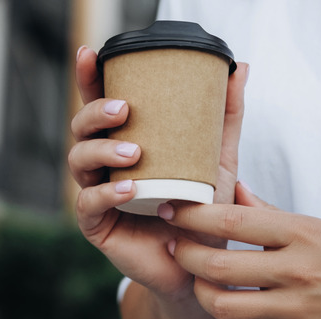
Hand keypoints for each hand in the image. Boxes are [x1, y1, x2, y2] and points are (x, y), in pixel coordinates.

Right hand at [68, 46, 247, 299]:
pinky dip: (106, 192)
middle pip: (81, 127)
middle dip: (96, 113)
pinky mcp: (96, 225)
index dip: (90, 78)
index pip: (100, 104)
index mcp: (125, 141)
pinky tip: (128, 189)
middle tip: (125, 109)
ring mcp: (97, 192)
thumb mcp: (218, 159)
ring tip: (134, 152)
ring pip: (79, 161)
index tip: (92, 55)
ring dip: (103, 150)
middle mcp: (105, 164)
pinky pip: (88, 203)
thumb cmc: (203, 209)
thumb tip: (241, 67)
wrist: (200, 263)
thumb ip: (226, 116)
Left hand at [159, 184, 320, 318]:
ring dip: (202, 295)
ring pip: (225, 307)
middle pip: (217, 266)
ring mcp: (299, 308)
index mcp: (302, 232)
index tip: (171, 210)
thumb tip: (233, 193)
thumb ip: (271, 214)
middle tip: (174, 247)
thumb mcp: (320, 226)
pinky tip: (230, 310)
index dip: (192, 217)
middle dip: (183, 255)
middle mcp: (298, 269)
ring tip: (200, 282)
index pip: (231, 222)